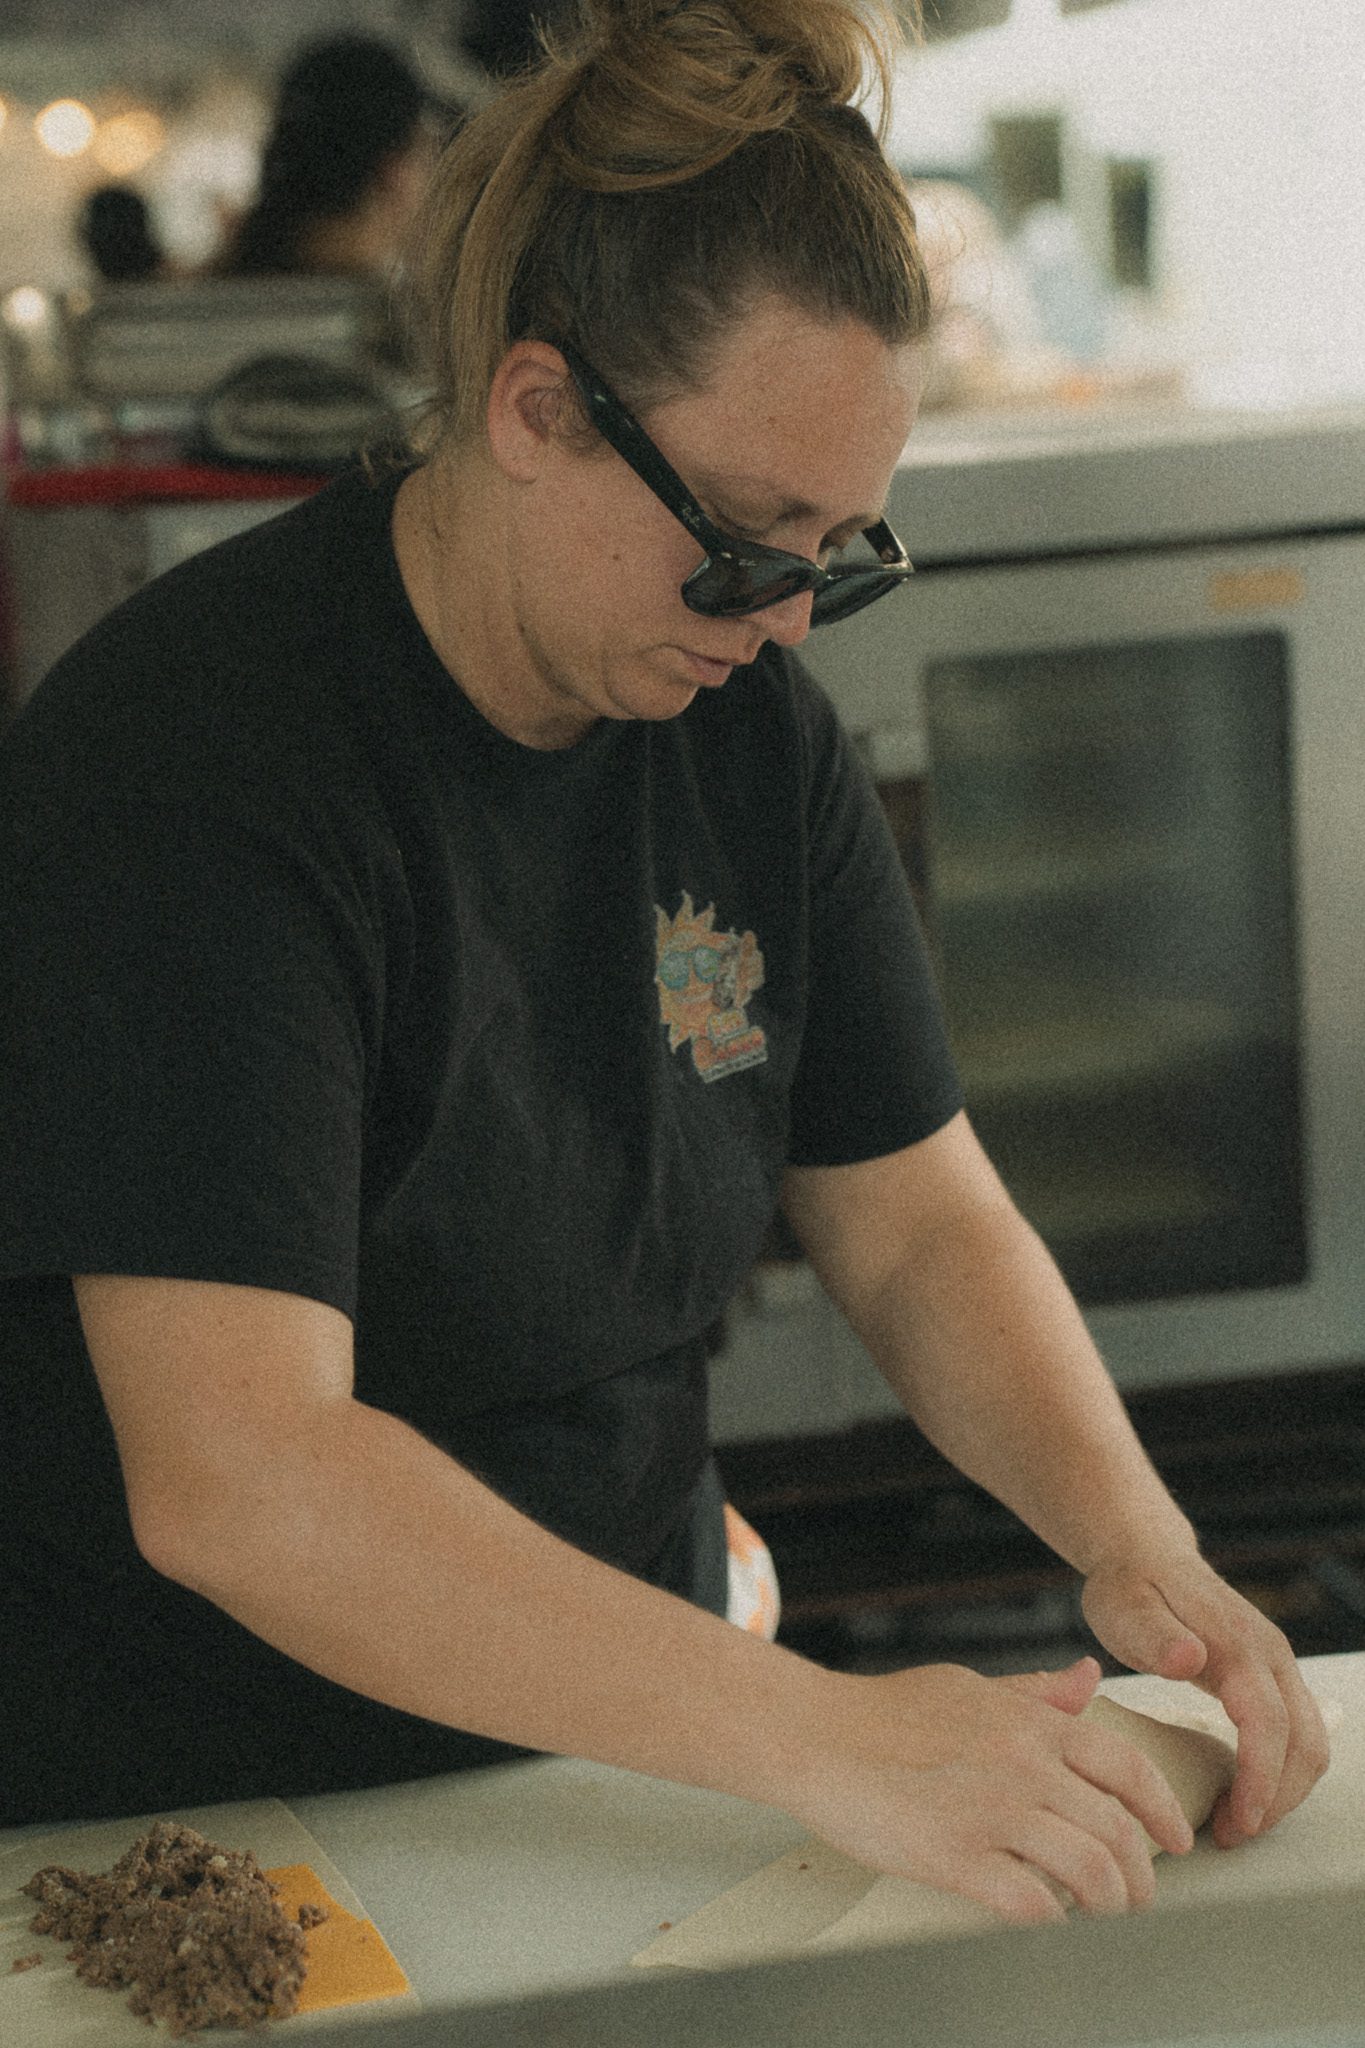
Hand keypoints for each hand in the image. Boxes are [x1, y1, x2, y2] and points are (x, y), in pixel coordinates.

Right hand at [786, 1655, 1192, 1924]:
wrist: (816, 1733)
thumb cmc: (885, 1711)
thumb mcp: (972, 1686)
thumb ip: (1036, 1691)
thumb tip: (1089, 1677)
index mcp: (1032, 1723)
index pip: (1128, 1767)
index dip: (1163, 1811)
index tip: (1175, 1841)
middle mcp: (1024, 1763)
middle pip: (1119, 1830)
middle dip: (1141, 1877)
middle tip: (1139, 1900)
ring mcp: (992, 1809)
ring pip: (1090, 1871)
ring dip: (1108, 1906)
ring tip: (1102, 1919)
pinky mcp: (956, 1855)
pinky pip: (1031, 1902)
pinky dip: (1051, 1921)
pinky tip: (1046, 1921)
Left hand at [1081, 1543, 1331, 1847]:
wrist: (1145, 1555)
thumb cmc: (1130, 1586)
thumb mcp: (1125, 1608)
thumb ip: (1155, 1636)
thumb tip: (1191, 1660)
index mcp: (1238, 1642)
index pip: (1269, 1722)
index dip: (1261, 1779)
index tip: (1240, 1822)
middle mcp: (1271, 1654)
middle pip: (1303, 1742)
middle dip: (1276, 1798)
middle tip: (1229, 1834)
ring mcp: (1277, 1666)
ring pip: (1309, 1742)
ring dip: (1283, 1790)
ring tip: (1234, 1821)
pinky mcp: (1271, 1678)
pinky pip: (1296, 1734)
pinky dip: (1281, 1772)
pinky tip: (1244, 1791)